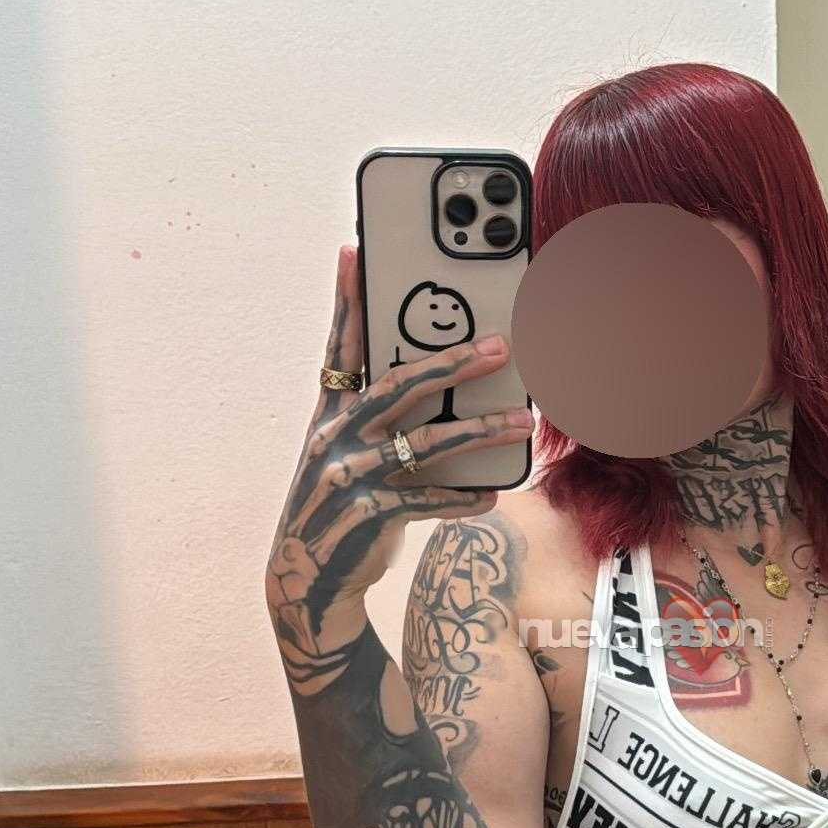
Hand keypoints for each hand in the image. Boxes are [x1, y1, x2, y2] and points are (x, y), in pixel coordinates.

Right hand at [265, 245, 529, 675]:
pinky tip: (493, 493)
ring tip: (522, 421)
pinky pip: (425, 500)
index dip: (348, 298)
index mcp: (331, 412)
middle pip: (398, 386)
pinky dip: (461, 497)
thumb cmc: (340, 503)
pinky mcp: (368, 516)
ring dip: (478, 430)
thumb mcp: (348, 451)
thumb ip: (382, 416)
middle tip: (500, 346)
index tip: (354, 249)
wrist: (304, 578)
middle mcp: (336, 437)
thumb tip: (448, 378)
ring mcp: (350, 476)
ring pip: (423, 443)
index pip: (340, 345)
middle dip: (451, 361)